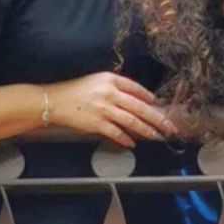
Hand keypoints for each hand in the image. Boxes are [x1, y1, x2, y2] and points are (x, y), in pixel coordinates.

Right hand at [45, 72, 177, 147]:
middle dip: (157, 118)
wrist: (54, 101)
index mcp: (111, 80)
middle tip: (168, 127)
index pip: (136, 88)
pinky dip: (126, 138)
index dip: (149, 97)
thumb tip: (136, 100)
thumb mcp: (97, 81)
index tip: (157, 104)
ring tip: (155, 136)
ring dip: (146, 130)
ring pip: (132, 121)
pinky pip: (116, 132)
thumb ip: (115, 88)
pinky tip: (133, 143)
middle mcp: (109, 93)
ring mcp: (103, 109)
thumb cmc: (75, 91)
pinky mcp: (96, 123)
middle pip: (140, 106)